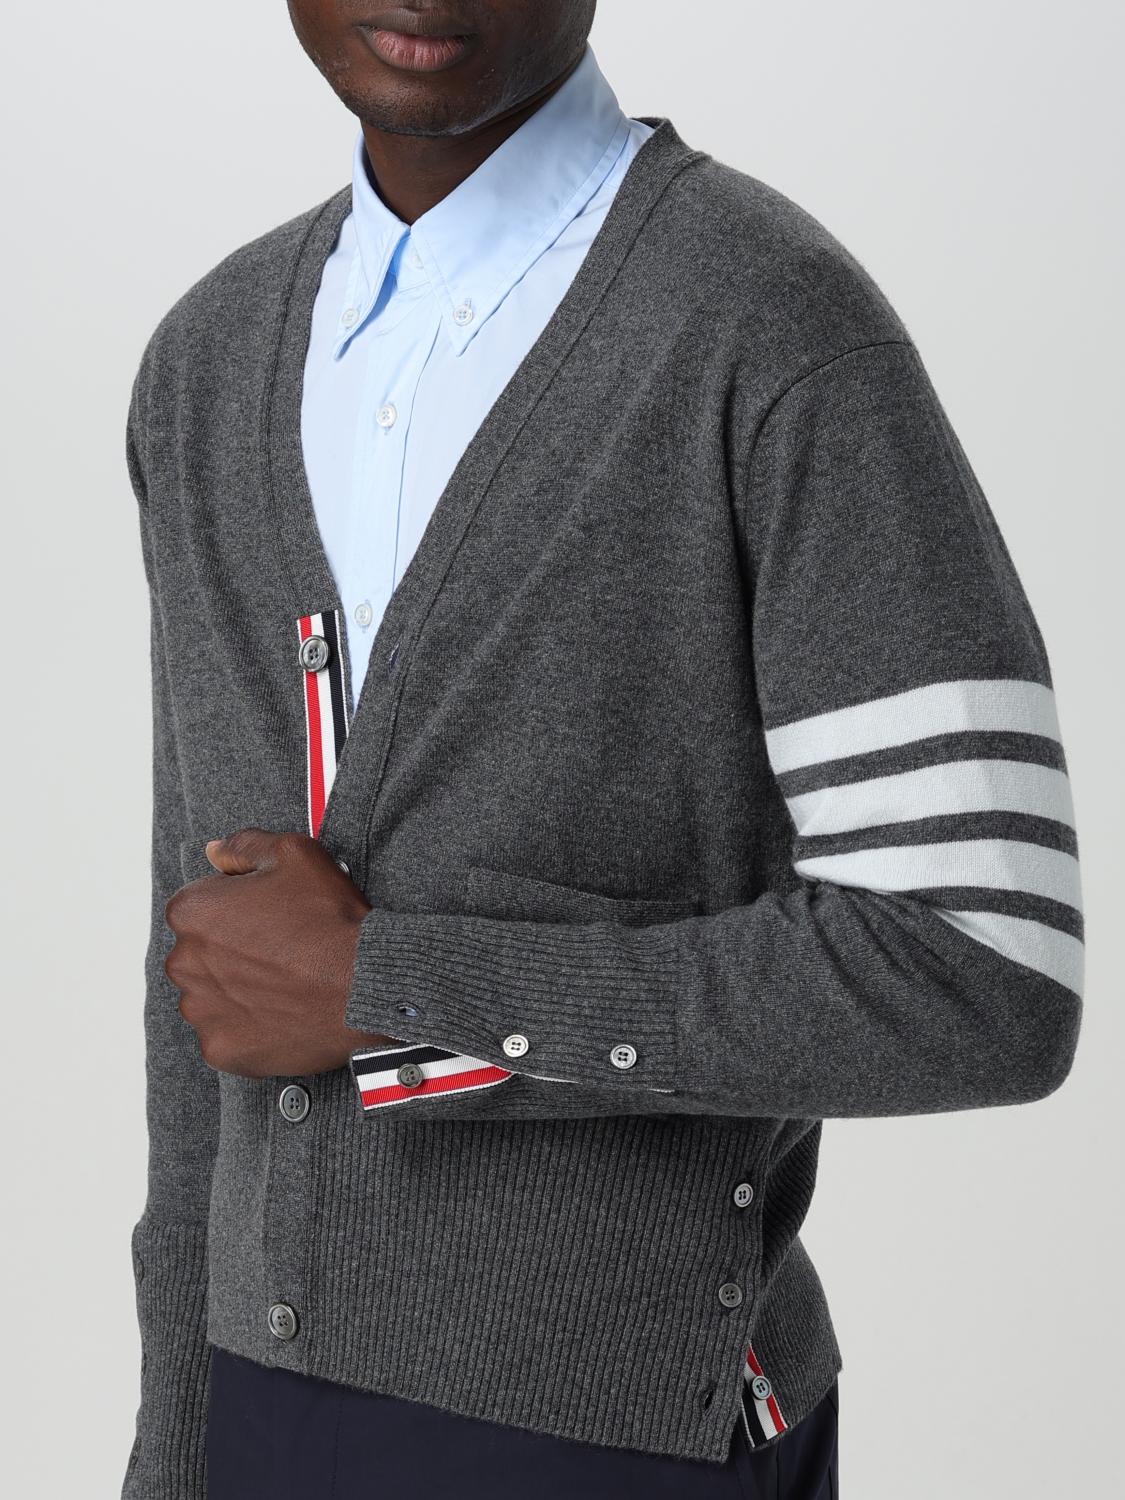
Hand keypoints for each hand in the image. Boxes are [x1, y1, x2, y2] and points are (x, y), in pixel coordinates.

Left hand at [164, 827, 397, 1077]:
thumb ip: (244, 846)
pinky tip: (283, 1013)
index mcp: (192, 911)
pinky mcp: (221, 1049)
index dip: (241, 909)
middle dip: (235, 952)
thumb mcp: (293, 853)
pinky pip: (227, 1036)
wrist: (365, 982)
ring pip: (212, 997)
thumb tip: (214, 852)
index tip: (273, 918)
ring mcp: (200, 1010)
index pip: (203, 906)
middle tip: (284, 951)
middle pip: (203, 953)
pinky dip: (250, 1028)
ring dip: (239, 991)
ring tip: (286, 984)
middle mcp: (183, 962)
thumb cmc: (329, 918)